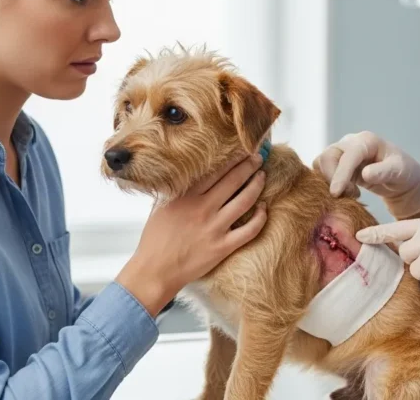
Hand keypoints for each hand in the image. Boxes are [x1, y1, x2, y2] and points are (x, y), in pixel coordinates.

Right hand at [115, 154, 267, 315]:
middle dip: (249, 166)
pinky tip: (264, 208)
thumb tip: (188, 173)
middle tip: (258, 157)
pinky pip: (249, 230)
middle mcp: (203, 209)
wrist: (155, 270)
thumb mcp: (162, 206)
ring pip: (245, 201)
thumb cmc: (155, 238)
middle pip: (233, 181)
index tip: (242, 150)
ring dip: (257, 185)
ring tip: (262, 176)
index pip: (216, 171)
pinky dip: (260, 218)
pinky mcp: (223, 247)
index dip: (232, 159)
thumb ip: (177, 189)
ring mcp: (214, 228)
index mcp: (186, 197)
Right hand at [312, 131, 419, 219]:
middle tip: (353, 195)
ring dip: (330, 182)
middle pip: (328, 156)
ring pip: (321, 164)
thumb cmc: (406, 175)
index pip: (349, 155)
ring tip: (352, 194)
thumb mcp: (401, 173)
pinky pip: (323, 173)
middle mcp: (351, 143)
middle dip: (333, 178)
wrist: (405, 184)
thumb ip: (384, 172)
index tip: (336, 192)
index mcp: (368, 141)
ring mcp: (343, 154)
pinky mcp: (339, 166)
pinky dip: (328, 184)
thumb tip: (365, 173)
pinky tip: (347, 194)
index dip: (340, 173)